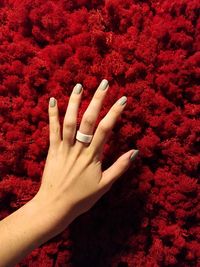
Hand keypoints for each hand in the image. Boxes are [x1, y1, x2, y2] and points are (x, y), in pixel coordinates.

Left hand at [33, 79, 138, 235]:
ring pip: (69, 121)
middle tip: (103, 83)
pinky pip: (52, 130)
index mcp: (93, 155)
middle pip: (88, 120)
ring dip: (75, 102)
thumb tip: (135, 152)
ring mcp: (64, 147)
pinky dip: (52, 114)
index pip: (105, 129)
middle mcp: (79, 148)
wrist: (55, 206)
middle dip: (97, 100)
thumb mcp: (105, 185)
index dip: (114, 113)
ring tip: (79, 86)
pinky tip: (52, 100)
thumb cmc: (82, 197)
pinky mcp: (52, 150)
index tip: (122, 99)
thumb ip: (120, 167)